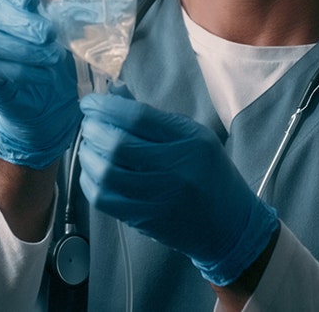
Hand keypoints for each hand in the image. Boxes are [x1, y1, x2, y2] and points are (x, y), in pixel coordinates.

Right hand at [0, 0, 80, 168]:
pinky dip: (24, 72)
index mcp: (15, 8)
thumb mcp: (68, 40)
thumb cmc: (56, 63)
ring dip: (25, 49)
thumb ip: (73, 24)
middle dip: (24, 23)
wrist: (46, 105)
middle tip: (49, 35)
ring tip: (52, 58)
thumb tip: (91, 12)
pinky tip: (45, 76)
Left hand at [77, 93, 278, 285]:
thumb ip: (153, 116)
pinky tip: (93, 168)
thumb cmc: (210, 172)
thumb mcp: (192, 135)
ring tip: (89, 143)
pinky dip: (89, 179)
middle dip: (94, 129)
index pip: (138, 118)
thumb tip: (113, 93)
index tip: (90, 103)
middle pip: (118, 146)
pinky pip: (104, 198)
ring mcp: (157, 199)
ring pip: (106, 173)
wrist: (229, 225)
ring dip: (88, 153)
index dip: (106, 106)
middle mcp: (174, 171)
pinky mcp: (144, 219)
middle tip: (89, 122)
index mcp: (189, 143)